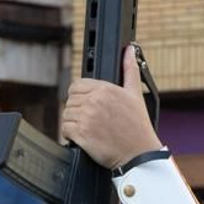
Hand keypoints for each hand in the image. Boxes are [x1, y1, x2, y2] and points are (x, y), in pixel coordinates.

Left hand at [61, 44, 160, 169]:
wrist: (139, 154)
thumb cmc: (138, 126)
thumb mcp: (135, 94)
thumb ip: (130, 69)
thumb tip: (130, 49)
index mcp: (105, 88)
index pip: (77, 86)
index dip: (81, 97)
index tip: (89, 107)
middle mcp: (94, 100)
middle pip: (70, 100)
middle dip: (78, 111)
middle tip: (92, 121)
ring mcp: (86, 117)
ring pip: (66, 115)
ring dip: (74, 124)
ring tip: (90, 130)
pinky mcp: (81, 133)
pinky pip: (65, 129)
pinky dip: (71, 136)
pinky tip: (85, 138)